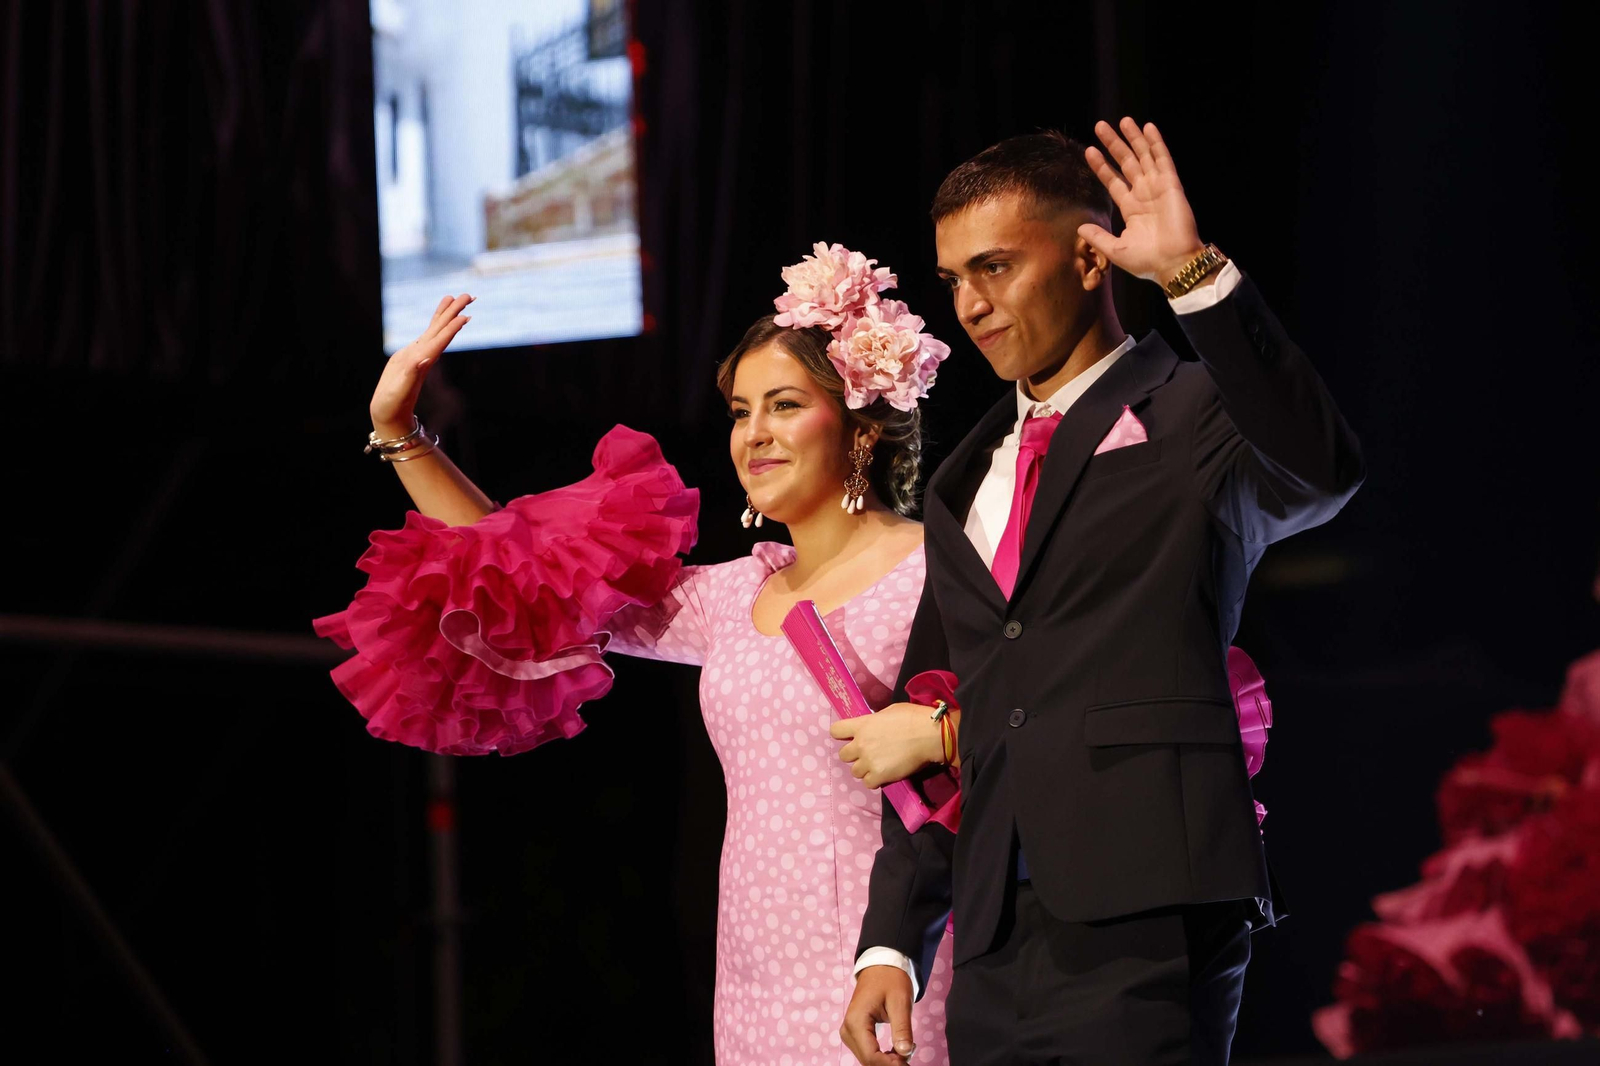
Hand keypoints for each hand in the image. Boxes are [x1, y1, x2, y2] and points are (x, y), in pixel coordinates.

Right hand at [369, 294, 473, 435]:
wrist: (390, 412)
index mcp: (422, 362)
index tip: (465, 315)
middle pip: (442, 330)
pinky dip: (434, 323)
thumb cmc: (393, 403)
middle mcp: (425, 355)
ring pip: (436, 329)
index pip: (440, 341)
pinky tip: (440, 316)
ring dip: (447, 313)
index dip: (452, 328)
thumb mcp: (400, 389)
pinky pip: (426, 334)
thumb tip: (423, 359)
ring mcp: (420, 353)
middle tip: (469, 295)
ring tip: (456, 296)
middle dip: (455, 312)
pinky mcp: (412, 354)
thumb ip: (411, 374)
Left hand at [831, 703, 942, 788]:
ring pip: (855, 772)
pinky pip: (868, 783)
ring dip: (865, 769)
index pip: (836, 731)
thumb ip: (875, 721)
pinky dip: (875, 781)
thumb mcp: (889, 712)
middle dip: (854, 755)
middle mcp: (861, 744)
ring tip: (879, 766)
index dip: (841, 735)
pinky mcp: (879, 775)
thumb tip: (874, 726)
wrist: (928, 735)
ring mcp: (868, 761)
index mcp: (862, 725)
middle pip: (843, 755)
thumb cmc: (913, 718)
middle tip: (868, 754)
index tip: (850, 737)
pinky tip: (885, 775)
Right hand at [840, 965, 915, 1064]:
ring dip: (888, 1061)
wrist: (880, 967)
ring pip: (868, 1060)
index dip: (891, 1064)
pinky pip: (868, 1053)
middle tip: (912, 1052)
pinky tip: (898, 1049)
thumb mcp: (900, 1002)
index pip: (871, 1056)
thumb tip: (905, 1053)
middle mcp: (848, 1030)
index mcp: (856, 1022)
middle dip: (891, 1063)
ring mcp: (849, 1033)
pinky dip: (884, 1056)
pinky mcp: (854, 1034)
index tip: (909, 1061)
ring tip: (907, 1047)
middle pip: (868, 1061)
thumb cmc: (891, 980)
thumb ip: (902, 1028)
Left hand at [1079, 117, 1205, 288]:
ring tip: (1123, 120)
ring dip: (1133, 138)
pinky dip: (1156, 143)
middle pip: (1126, 163)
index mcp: (1132, 209)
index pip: (1113, 181)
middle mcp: (1144, 195)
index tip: (1089, 150)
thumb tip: (1080, 228)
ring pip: (1144, 156)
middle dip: (1114, 144)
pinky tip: (1148, 127)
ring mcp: (1158, 188)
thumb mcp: (1116, 250)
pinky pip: (1163, 159)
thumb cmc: (1147, 262)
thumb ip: (1098, 237)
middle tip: (1100, 126)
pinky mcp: (1171, 185)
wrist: (1173, 264)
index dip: (1102, 166)